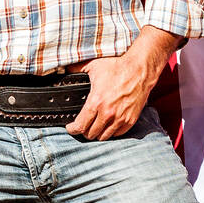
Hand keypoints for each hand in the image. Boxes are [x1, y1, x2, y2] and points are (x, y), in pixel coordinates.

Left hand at [65, 26, 182, 140]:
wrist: (140, 69)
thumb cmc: (118, 67)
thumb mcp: (94, 66)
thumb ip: (76, 70)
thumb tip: (63, 69)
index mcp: (96, 102)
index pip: (80, 126)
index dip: (72, 129)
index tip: (71, 128)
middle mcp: (108, 113)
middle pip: (90, 134)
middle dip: (84, 131)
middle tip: (83, 126)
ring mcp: (120, 118)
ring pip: (103, 136)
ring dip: (97, 133)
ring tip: (95, 127)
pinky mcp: (130, 120)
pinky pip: (117, 134)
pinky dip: (111, 132)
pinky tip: (108, 125)